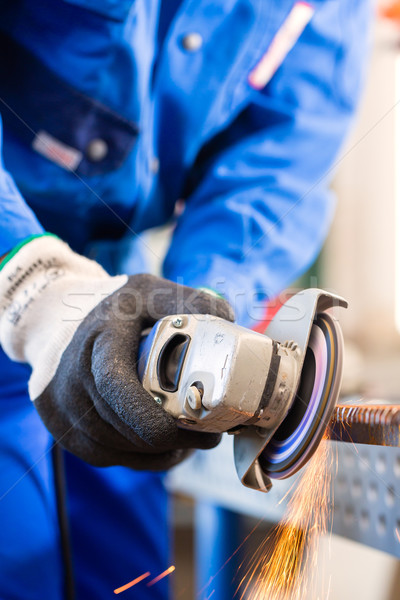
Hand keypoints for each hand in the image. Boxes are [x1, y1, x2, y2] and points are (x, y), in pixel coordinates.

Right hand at [0, 235, 233, 469]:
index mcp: (100, 340)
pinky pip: (110, 456)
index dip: (146, 412)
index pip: (114, 382)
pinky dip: (145, 457)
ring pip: (120, 447)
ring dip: (161, 450)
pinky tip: (170, 448)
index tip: (188, 422)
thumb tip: (229, 320)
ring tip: (197, 441)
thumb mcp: (151, 292)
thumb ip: (190, 300)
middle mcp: (74, 378)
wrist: (62, 327)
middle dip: (173, 437)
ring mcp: (65, 409)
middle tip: (213, 435)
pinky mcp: (67, 432)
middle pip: (123, 425)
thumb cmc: (117, 311)